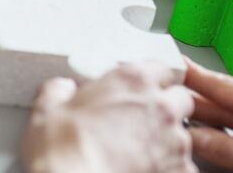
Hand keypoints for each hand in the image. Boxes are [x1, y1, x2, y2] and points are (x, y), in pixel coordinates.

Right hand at [24, 64, 195, 172]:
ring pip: (183, 134)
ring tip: (141, 153)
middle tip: (146, 121)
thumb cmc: (64, 153)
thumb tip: (60, 88)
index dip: (153, 80)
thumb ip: (60, 90)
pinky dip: (170, 168)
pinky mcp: (179, 169)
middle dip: (168, 108)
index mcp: (134, 81)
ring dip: (168, 140)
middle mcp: (160, 105)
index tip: (145, 88)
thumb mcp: (48, 110)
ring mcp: (174, 139)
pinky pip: (184, 166)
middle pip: (181, 99)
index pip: (161, 69)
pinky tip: (148, 170)